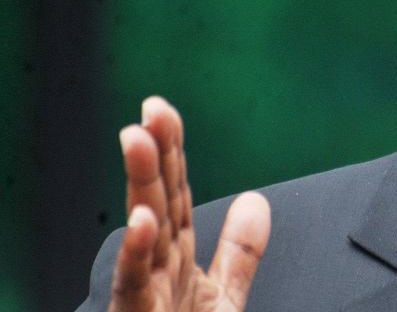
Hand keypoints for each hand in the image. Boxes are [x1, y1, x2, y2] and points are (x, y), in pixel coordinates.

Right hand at [109, 96, 271, 310]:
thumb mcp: (224, 299)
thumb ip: (239, 252)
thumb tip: (256, 199)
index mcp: (176, 262)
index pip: (175, 196)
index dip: (173, 151)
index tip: (163, 108)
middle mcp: (157, 274)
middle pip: (158, 204)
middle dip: (155, 156)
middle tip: (151, 109)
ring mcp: (144, 300)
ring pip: (144, 236)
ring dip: (141, 187)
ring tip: (138, 139)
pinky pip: (135, 289)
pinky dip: (138, 255)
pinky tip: (144, 220)